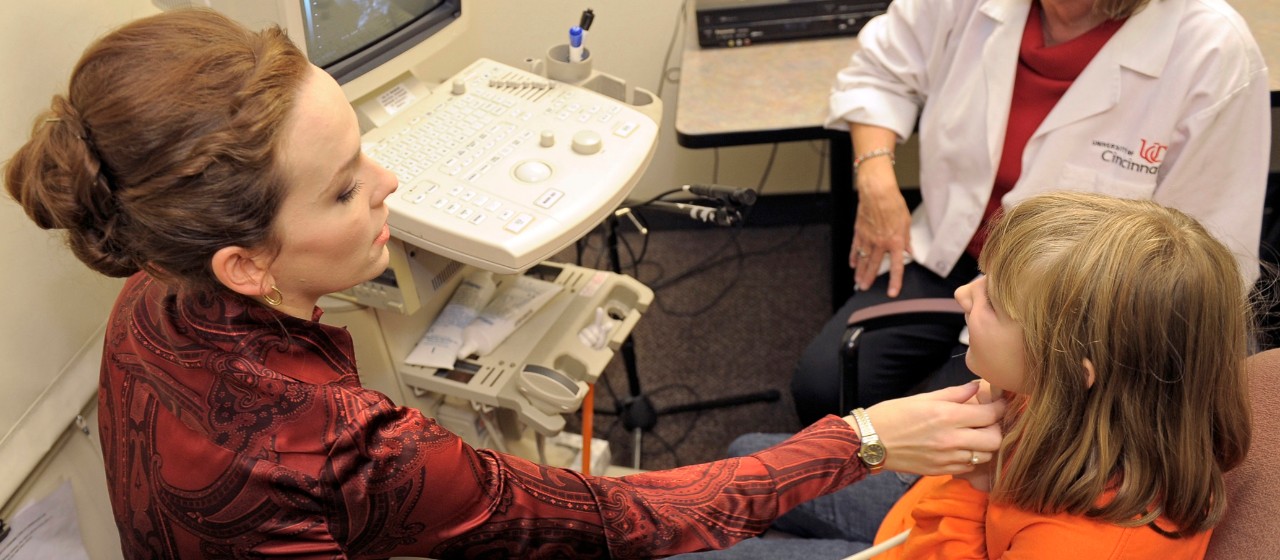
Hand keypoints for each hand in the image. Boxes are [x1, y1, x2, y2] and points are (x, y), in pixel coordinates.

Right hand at [850, 160, 911, 296]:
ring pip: (863, 260)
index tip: (892, 292)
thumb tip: (909, 251)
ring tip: (858, 281)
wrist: (877, 192)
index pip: (896, 267)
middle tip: (865, 288)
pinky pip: (855, 248)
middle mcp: (880, 243)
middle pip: (874, 266)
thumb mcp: (906, 222)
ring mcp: (868, 239)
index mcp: (895, 242)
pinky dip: (854, 257)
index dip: (895, 282)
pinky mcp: (859, 232)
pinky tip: (853, 264)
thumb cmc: (893, 204)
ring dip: (860, 272)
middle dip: (869, 279)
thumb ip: (907, 239)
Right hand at [862, 382, 1004, 475]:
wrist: (870, 441)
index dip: (1000, 408)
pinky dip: (971, 457)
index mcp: (946, 415)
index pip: (990, 414)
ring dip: (985, 445)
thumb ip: (954, 394)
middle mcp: (950, 438)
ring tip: (974, 435)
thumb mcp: (923, 398)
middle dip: (997, 429)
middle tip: (989, 422)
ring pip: (985, 456)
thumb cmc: (892, 415)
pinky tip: (961, 448)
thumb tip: (976, 387)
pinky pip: (968, 467)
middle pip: (994, 439)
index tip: (1000, 404)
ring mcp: (946, 458)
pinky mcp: (940, 470)